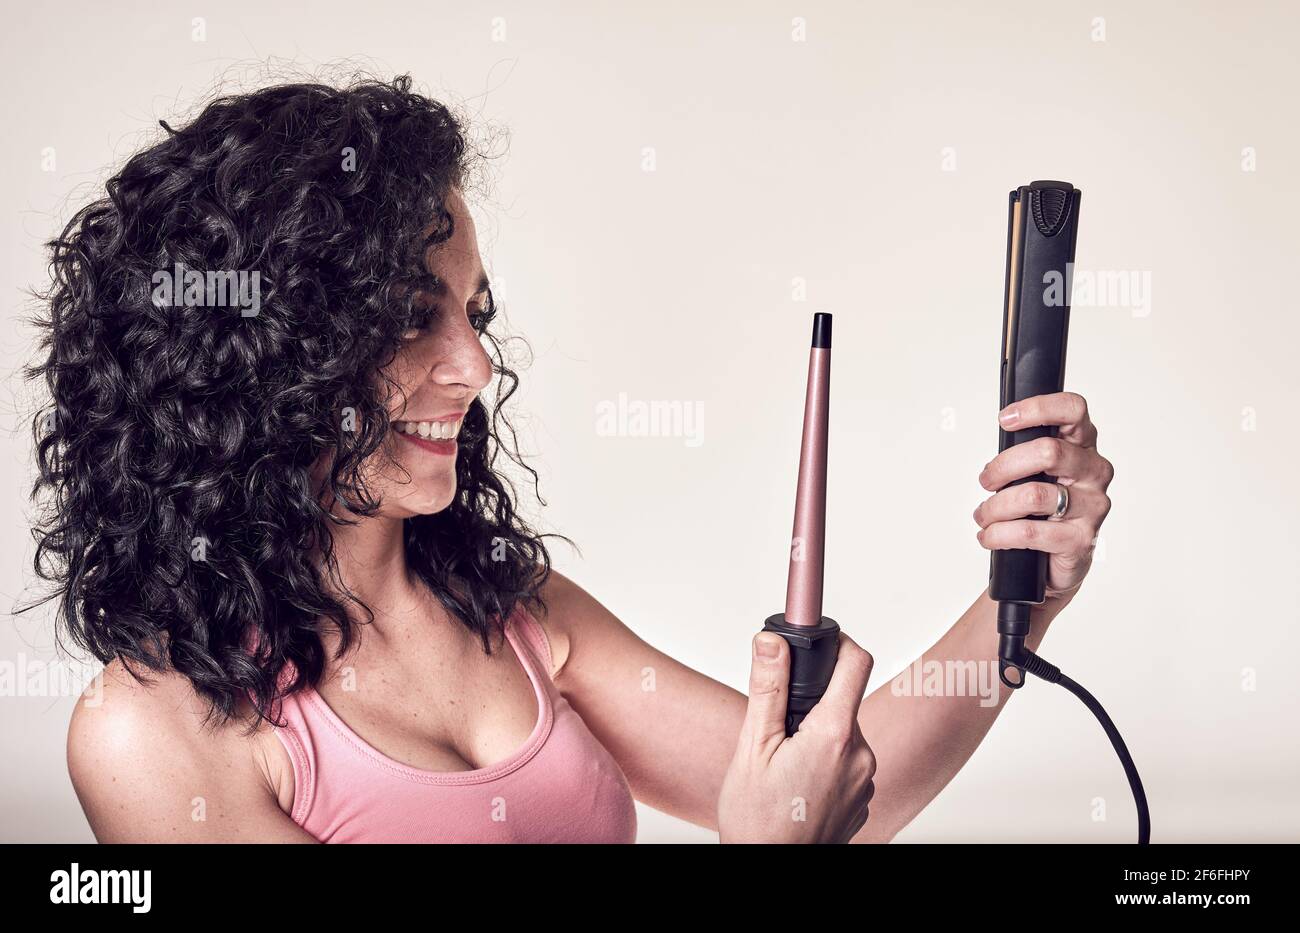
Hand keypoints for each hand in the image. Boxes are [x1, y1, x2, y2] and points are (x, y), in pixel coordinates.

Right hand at [718, 631, 876, 842]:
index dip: (839, 643)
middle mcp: (862, 756)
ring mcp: (866, 782)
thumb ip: (768, 689)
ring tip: (784, 763)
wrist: (771, 871)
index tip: (821, 643)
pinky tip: (798, 784)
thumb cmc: (758, 820)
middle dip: (812, 705)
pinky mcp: (863, 801)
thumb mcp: (753, 746)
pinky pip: (848, 765)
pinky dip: (825, 764)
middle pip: (843, 702)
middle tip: (779, 728)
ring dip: (818, 737)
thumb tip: (772, 640)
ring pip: (843, 735)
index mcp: (835, 735)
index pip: (857, 663)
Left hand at [974, 391, 1113, 599]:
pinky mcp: (1081, 539)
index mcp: (1083, 446)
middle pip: (1049, 451)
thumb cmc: (1042, 511)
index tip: (1004, 419)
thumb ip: (1024, 455)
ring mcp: (1092, 506)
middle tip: (986, 480)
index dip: (1039, 408)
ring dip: (995, 506)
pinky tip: (989, 536)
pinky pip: (1029, 531)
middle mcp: (1095, 471)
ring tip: (984, 516)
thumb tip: (996, 450)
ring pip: (1033, 494)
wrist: (1055, 564)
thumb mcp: (1034, 474)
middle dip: (1004, 466)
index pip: (1074, 410)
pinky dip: (998, 534)